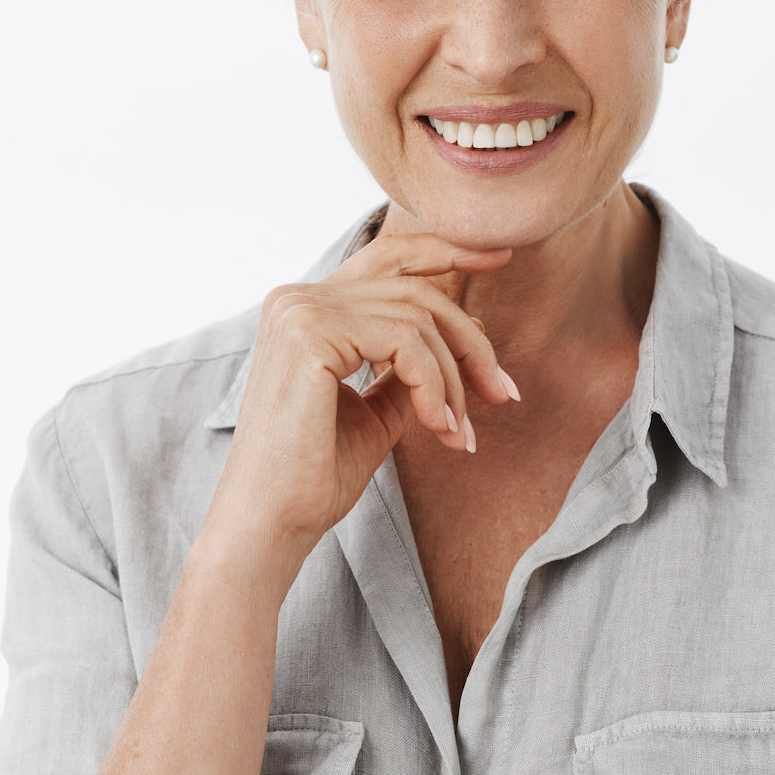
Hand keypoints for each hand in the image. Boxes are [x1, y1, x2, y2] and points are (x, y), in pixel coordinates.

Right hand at [214, 232, 513, 564]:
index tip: (501, 258)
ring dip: (454, 380)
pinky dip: (435, 387)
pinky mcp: (311, 333)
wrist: (270, 523)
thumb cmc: (317, 474)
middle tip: (504, 394)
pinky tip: (440, 428)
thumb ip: (411, 366)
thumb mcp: (378, 408)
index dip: (446, 251)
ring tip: (461, 433)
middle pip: (414, 291)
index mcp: (306, 307)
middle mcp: (297, 297)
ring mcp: (301, 310)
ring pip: (417, 319)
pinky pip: (404, 342)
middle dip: (470, 342)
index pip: (387, 259)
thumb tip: (469, 335)